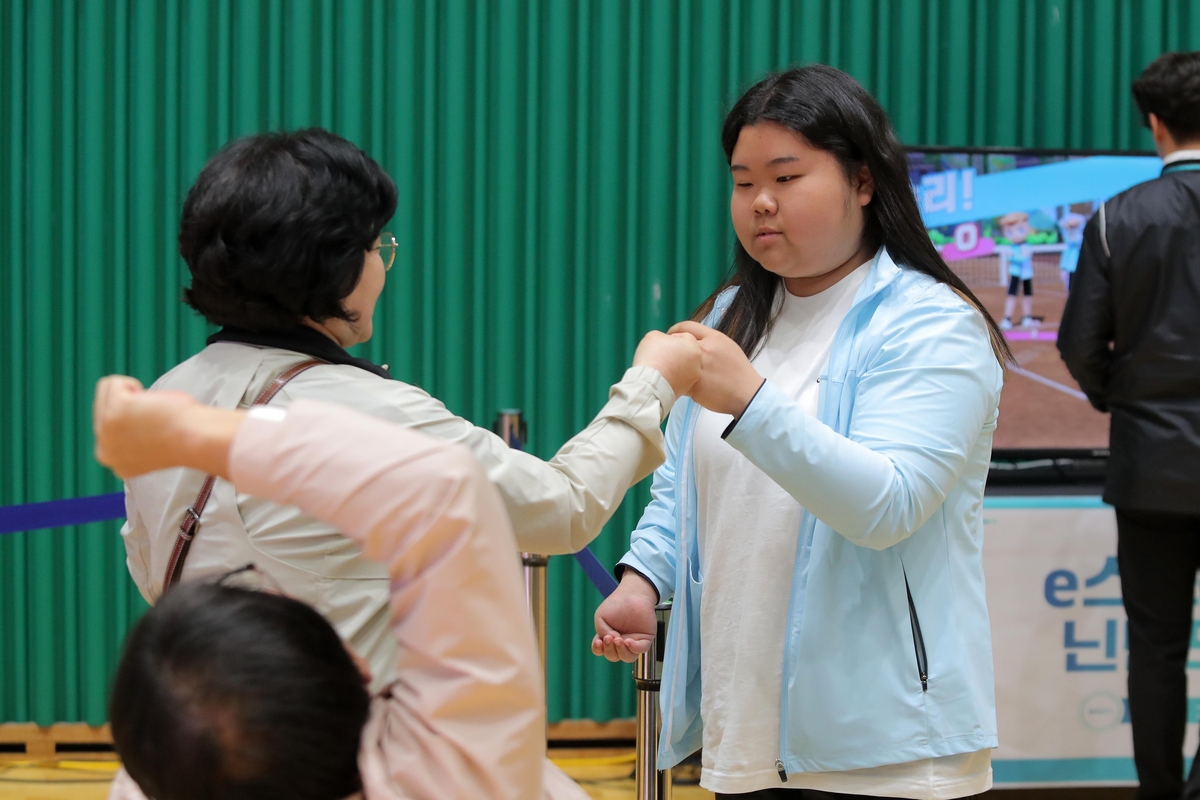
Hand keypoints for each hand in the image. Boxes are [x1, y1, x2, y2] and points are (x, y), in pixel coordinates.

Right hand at [93, 376, 242, 479]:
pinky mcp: (112, 412)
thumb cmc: (186, 436)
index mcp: (114, 461)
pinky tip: (150, 400)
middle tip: (156, 417)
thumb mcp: (148, 443)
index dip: (131, 416)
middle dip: (130, 404)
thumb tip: (127, 414)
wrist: (197, 440)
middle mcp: (105, 451)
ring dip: (131, 393)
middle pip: (103, 408)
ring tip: (153, 409)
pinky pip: (112, 383)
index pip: (108, 426)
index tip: (153, 427)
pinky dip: (131, 383)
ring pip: (106, 393)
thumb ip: (131, 435)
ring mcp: (105, 431)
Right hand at [592, 571, 658, 662]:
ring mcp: (633, 641)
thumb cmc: (617, 604)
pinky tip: (628, 641)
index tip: (598, 641)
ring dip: (621, 652)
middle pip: (613, 656)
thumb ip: (601, 630)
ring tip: (619, 639)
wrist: (633, 594)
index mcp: (608, 637)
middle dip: (609, 650)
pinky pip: (641, 650)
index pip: (601, 651)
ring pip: (627, 657)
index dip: (598, 649)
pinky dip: (633, 648)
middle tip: (609, 637)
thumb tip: (613, 641)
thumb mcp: (601, 616)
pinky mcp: (645, 639)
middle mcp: (620, 642)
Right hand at [632, 330, 701, 397]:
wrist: (650, 382)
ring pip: (685, 366)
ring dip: (676, 364)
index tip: (664, 342)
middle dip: (677, 351)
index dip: (673, 337)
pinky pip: (681, 378)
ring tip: (663, 365)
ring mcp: (693, 377)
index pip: (685, 336)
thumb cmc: (652, 357)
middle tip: (663, 353)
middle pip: (687, 352)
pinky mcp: (687, 388)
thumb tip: (665, 342)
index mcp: (693, 347)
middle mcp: (697, 363)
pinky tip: (664, 375)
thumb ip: (664, 336)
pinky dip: (675, 376)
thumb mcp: (654, 336)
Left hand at [667, 321, 764, 416]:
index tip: (670, 335)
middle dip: (670, 347)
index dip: (675, 330)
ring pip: (676, 363)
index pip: (688, 326)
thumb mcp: (728, 347)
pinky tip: (682, 384)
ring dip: (672, 366)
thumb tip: (690, 340)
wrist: (747, 394)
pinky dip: (679, 383)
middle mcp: (705, 350)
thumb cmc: (738, 370)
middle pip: (677, 343)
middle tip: (666, 352)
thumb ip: (710, 341)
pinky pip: (679, 381)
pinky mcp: (695, 386)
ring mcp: (699, 368)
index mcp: (714, 338)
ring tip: (672, 370)